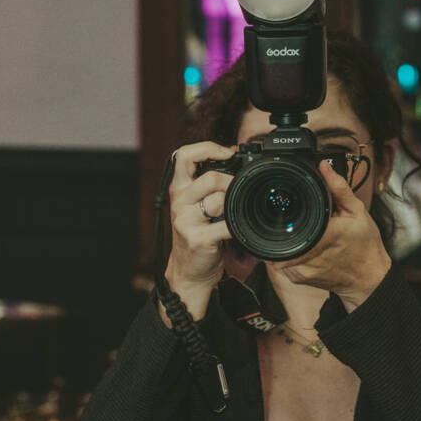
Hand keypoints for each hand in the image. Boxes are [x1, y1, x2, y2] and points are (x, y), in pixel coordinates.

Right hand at [162, 142, 235, 322]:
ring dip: (235, 204)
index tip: (228, 152)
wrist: (188, 272)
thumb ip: (207, 186)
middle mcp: (179, 202)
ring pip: (218, 200)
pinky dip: (237, 226)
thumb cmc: (198, 236)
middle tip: (241, 190)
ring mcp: (186, 221)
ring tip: (238, 211)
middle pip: (209, 177)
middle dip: (231, 181)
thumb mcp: (196, 206)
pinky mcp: (197, 239)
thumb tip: (234, 162)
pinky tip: (239, 229)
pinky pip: (225, 225)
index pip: (184, 155)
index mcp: (179, 190)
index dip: (207, 148)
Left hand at [268, 159, 390, 310]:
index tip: (284, 207)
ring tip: (296, 230)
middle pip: (276, 233)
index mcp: (321, 236)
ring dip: (280, 237)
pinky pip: (280, 262)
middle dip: (279, 223)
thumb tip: (324, 167)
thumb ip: (339, 187)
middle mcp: (306, 256)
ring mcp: (299, 270)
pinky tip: (299, 244)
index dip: (280, 213)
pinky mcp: (297, 279)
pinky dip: (285, 250)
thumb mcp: (357, 211)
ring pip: (274, 248)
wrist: (369, 278)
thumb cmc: (365, 246)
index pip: (286, 222)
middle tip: (290, 216)